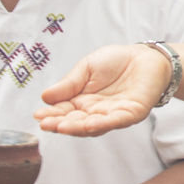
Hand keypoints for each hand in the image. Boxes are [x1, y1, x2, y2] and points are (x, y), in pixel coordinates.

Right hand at [35, 43, 168, 135]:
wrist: (145, 56)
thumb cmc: (116, 62)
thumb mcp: (86, 68)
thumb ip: (69, 83)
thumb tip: (45, 97)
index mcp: (82, 102)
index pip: (64, 111)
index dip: (51, 114)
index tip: (38, 115)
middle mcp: (96, 112)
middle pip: (75, 122)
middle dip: (60, 124)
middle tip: (45, 124)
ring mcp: (113, 115)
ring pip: (93, 125)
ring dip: (77, 127)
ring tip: (61, 126)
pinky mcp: (131, 113)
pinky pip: (116, 121)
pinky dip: (103, 123)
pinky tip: (89, 125)